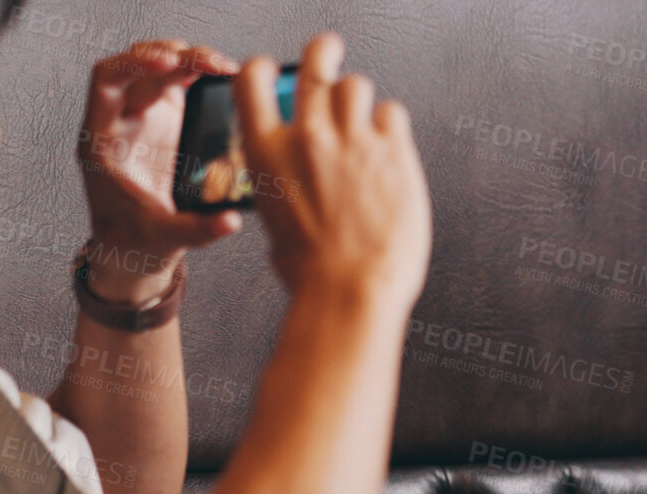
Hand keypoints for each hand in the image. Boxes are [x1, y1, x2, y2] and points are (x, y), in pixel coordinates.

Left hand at [78, 40, 243, 302]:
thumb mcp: (164, 240)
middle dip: (173, 56)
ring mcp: (141, 118)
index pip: (107, 81)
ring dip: (188, 58)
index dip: (135, 64)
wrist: (132, 251)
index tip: (169, 64)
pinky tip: (221, 72)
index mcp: (103, 141)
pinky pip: (175, 81)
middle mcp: (119, 121)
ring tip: (221, 65)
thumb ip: (198, 230)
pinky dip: (196, 70)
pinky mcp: (163, 122)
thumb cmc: (134, 243)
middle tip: (210, 63)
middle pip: (139, 67)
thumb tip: (232, 222)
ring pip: (158, 68)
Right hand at [234, 34, 431, 308]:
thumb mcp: (275, 224)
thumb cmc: (311, 273)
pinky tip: (388, 146)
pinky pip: (392, 114)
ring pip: (357, 86)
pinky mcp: (393, 152)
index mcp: (266, 155)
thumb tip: (296, 183)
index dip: (262, 68)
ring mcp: (353, 140)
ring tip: (363, 115)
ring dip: (358, 97)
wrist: (351, 291)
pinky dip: (389, 125)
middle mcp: (308, 137)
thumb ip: (284, 189)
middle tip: (328, 49)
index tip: (271, 68)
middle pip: (315, 67)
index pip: (253, 81)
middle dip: (322, 52)